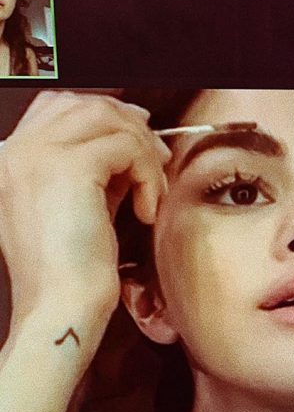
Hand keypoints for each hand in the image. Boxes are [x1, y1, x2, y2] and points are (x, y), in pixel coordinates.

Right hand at [0, 91, 170, 331]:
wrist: (60, 308)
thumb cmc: (72, 278)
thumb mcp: (82, 213)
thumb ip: (98, 179)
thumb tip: (130, 155)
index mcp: (12, 161)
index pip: (57, 106)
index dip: (104, 113)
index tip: (140, 137)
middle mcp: (18, 150)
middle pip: (85, 103)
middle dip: (130, 125)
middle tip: (160, 158)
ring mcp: (40, 154)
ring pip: (109, 119)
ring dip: (143, 152)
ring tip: (154, 193)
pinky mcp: (71, 167)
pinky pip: (126, 147)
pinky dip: (148, 175)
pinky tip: (147, 210)